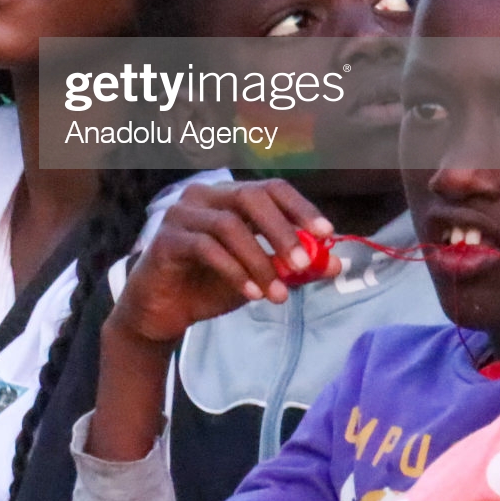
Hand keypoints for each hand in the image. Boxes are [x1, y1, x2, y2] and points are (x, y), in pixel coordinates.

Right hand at [107, 180, 338, 349]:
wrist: (163, 312)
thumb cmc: (210, 286)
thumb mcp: (260, 277)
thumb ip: (293, 268)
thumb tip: (336, 263)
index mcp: (228, 197)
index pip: (269, 188)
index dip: (300, 207)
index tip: (326, 234)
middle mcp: (203, 196)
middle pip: (250, 197)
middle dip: (282, 231)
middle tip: (302, 264)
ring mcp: (181, 215)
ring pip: (230, 225)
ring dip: (260, 262)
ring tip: (277, 295)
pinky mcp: (166, 240)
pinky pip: (206, 248)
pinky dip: (234, 272)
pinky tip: (251, 295)